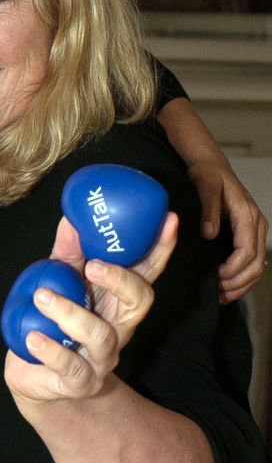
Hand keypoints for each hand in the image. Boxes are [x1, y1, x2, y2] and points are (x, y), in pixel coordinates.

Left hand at [5, 213, 177, 406]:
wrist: (33, 376)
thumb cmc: (51, 324)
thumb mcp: (59, 283)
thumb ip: (67, 255)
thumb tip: (71, 219)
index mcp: (117, 302)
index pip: (147, 273)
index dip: (161, 249)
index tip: (168, 220)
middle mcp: (118, 328)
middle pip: (139, 302)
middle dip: (121, 280)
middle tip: (93, 265)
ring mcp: (101, 358)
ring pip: (100, 335)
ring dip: (71, 313)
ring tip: (42, 297)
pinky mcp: (80, 381)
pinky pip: (70, 366)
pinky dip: (51, 350)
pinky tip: (33, 337)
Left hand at [187, 160, 268, 302]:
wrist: (212, 166)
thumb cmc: (207, 175)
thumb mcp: (205, 185)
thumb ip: (209, 209)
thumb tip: (210, 234)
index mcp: (247, 214)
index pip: (247, 251)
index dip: (233, 269)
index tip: (216, 277)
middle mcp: (256, 224)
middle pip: (256, 264)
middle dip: (238, 283)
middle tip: (218, 293)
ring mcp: (255, 231)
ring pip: (257, 267)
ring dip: (241, 285)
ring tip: (222, 296)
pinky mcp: (249, 236)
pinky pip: (252, 263)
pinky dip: (242, 279)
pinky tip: (227, 288)